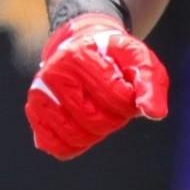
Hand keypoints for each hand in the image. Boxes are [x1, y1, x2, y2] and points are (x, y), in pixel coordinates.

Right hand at [25, 12, 169, 158]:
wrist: (82, 43)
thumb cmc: (114, 56)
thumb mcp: (139, 58)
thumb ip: (151, 83)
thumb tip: (154, 114)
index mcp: (81, 55)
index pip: (117, 99)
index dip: (129, 101)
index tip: (126, 89)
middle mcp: (55, 73)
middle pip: (97, 121)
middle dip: (114, 117)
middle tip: (112, 101)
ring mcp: (41, 93)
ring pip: (77, 136)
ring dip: (96, 132)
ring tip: (97, 109)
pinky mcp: (34, 110)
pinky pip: (55, 145)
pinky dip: (73, 145)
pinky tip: (81, 128)